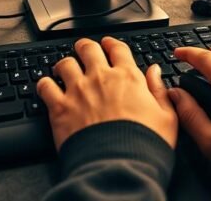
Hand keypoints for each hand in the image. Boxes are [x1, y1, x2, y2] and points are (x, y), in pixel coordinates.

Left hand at [37, 37, 177, 150]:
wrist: (120, 167)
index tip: (107, 44)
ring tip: (63, 69)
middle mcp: (101, 78)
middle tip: (83, 50)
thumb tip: (155, 71)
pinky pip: (45, 86)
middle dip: (84, 47)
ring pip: (65, 63)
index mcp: (128, 77)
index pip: (117, 48)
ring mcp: (78, 91)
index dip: (111, 43)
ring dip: (64, 65)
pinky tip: (46, 87)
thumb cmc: (145, 145)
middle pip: (87, 48)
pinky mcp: (60, 108)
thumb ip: (159, 90)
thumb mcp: (166, 117)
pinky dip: (44, 84)